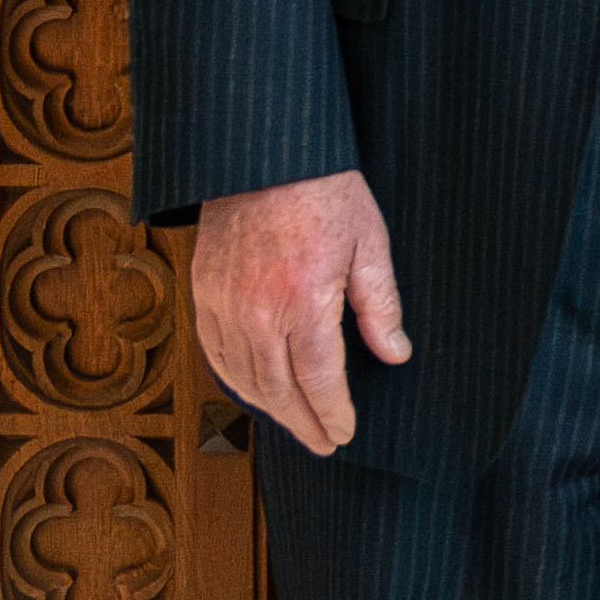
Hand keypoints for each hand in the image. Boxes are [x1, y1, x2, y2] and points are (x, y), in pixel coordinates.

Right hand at [189, 168, 409, 459]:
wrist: (265, 156)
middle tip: (322, 444)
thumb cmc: (325, 192)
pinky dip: (234, 380)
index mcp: (304, 300)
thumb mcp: (370, 243)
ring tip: (295, 425)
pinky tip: (254, 391)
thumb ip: (381, 305)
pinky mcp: (203, 292)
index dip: (332, 412)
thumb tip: (395, 353)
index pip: (318, 379)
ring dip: (270, 410)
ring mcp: (224, 303)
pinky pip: (214, 352)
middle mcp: (258, 311)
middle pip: (278, 389)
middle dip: (303, 423)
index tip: (344, 432)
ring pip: (243, 378)